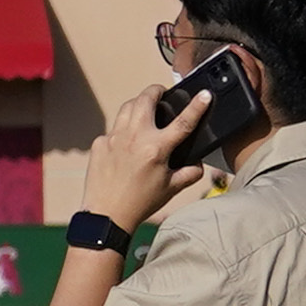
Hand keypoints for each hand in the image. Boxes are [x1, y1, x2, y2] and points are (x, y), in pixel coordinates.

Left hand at [79, 85, 218, 233]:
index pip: (183, 122)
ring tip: (146, 109)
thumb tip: (198, 163)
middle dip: (156, 90)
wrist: (106, 214)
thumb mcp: (171, 188)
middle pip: (146, 99)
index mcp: (156, 149)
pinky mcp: (100, 143)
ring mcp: (114, 138)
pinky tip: (127, 141)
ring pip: (127, 107)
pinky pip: (114, 128)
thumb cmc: (140, 202)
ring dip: (139, 103)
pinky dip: (123, 129)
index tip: (205, 94)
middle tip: (163, 94)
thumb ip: (190, 173)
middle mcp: (134, 138)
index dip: (197, 106)